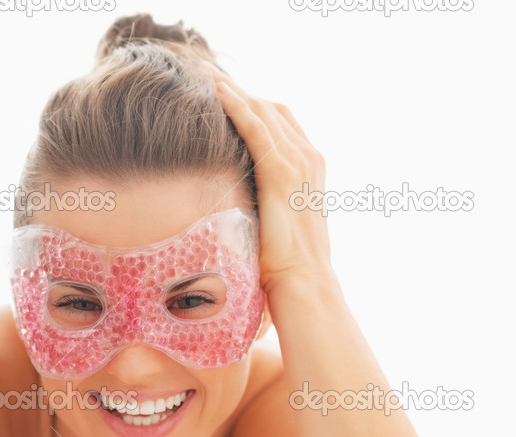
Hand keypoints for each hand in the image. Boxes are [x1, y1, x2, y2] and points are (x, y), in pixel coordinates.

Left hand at [207, 62, 333, 295]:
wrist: (303, 280)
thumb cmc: (284, 263)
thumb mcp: (274, 222)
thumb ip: (261, 203)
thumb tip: (232, 205)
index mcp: (309, 168)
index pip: (281, 122)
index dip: (253, 106)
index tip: (224, 96)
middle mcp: (308, 158)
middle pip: (273, 109)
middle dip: (242, 93)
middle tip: (207, 80)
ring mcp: (298, 162)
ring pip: (263, 112)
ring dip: (234, 92)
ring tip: (205, 77)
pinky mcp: (281, 172)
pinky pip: (256, 128)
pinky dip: (236, 106)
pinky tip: (216, 92)